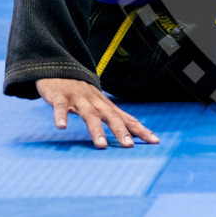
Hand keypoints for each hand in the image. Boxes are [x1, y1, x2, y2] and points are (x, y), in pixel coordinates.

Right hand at [36, 78, 159, 149]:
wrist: (61, 70)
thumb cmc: (83, 93)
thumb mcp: (100, 104)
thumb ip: (113, 118)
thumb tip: (131, 134)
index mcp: (107, 106)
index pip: (127, 119)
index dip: (141, 130)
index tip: (155, 141)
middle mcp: (96, 102)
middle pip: (111, 117)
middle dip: (121, 131)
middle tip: (129, 146)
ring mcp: (79, 99)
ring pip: (90, 115)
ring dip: (96, 130)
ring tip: (102, 145)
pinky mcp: (61, 98)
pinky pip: (61, 108)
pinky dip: (61, 117)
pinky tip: (62, 127)